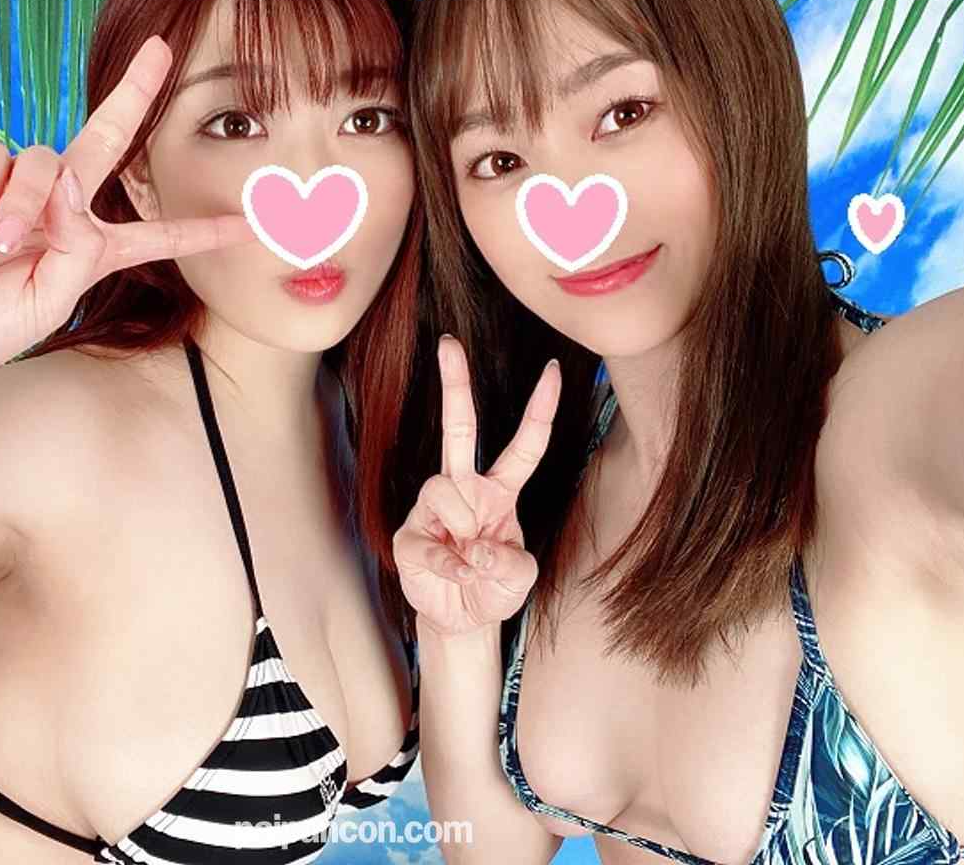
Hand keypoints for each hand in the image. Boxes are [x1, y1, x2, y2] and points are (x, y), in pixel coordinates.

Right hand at [0, 35, 254, 396]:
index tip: (250, 225)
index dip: (199, 230)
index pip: (153, 236)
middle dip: (134, 95)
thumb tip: (72, 184)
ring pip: (46, 160)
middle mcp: (56, 211)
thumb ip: (76, 246)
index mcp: (87, 251)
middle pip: (104, 143)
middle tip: (162, 50)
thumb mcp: (48, 300)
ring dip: (26, 202)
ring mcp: (10, 188)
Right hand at [393, 335, 560, 635]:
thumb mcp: (520, 577)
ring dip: (463, 523)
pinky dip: (450, 563)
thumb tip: (480, 548)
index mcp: (500, 491)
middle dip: (455, 385)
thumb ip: (512, 562)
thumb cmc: (494, 588)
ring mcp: (434, 511)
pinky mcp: (409, 537)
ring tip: (471, 558)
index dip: (539, 410)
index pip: (524, 445)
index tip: (554, 371)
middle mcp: (466, 490)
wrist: (462, 622)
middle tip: (450, 342)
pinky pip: (428, 537)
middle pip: (459, 429)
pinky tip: (459, 574)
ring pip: (442, 486)